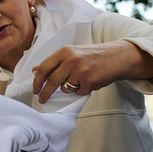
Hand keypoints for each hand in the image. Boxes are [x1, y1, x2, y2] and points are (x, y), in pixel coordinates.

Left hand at [31, 41, 152, 103]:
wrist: (117, 57)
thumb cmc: (93, 56)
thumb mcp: (72, 53)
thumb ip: (54, 62)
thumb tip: (35, 69)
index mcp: (64, 51)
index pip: (44, 68)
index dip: (37, 81)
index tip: (35, 89)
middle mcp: (70, 60)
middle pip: (51, 81)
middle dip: (45, 93)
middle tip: (42, 99)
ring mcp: (80, 71)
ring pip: (65, 88)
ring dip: (70, 88)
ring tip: (80, 80)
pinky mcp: (89, 81)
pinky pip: (79, 92)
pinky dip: (82, 90)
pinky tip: (90, 81)